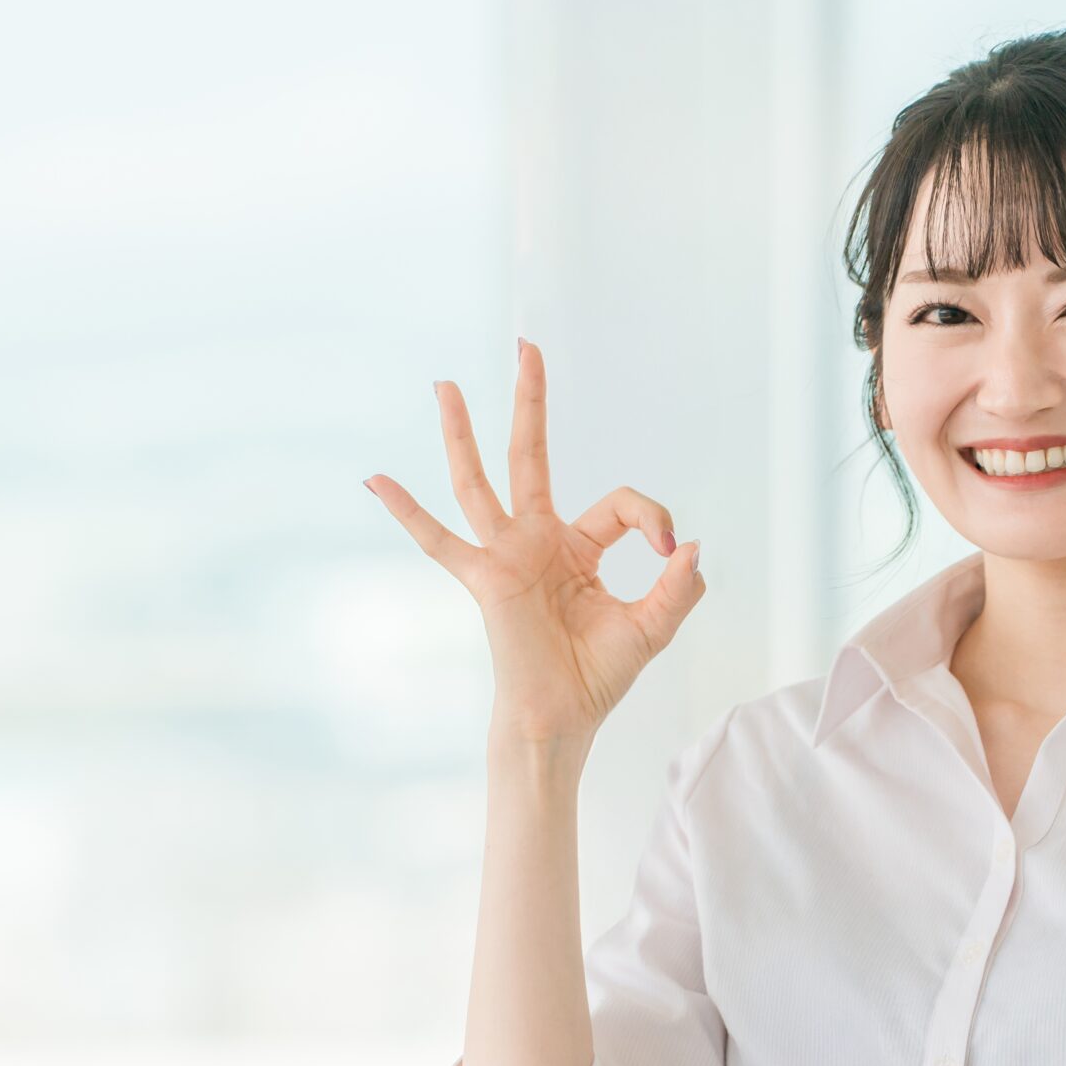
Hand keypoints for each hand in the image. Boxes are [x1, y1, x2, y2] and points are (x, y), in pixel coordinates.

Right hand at [366, 339, 706, 745]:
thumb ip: (678, 587)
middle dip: (530, 402)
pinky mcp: (485, 579)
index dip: (652, 518)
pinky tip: (375, 480)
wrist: (562, 719)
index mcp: (578, 548)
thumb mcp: (652, 626)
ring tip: (445, 384)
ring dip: (462, 432)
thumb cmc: (598, 676)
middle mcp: (537, 541)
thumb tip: (689, 544)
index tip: (670, 552)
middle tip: (528, 346)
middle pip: (532, 455)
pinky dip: (407, 511)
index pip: (620, 504)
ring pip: (479, 481)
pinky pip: (438, 541)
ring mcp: (506, 556)